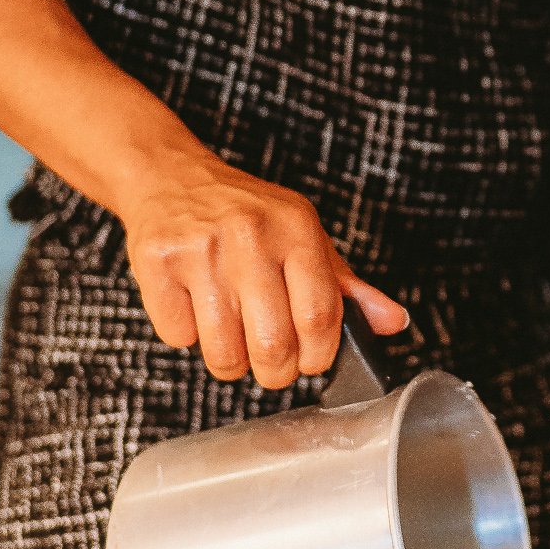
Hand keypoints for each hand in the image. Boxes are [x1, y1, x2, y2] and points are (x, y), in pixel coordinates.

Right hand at [121, 157, 409, 389]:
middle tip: (273, 364)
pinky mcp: (156, 263)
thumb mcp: (304, 236)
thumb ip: (349, 286)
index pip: (321, 314)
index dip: (319, 355)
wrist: (171, 177)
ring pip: (223, 352)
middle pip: (273, 344)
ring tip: (234, 340)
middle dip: (277, 371)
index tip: (312, 362)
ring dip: (232, 363)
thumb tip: (393, 323)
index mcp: (296, 228)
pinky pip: (178, 337)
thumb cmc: (246, 215)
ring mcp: (201, 250)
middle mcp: (250, 235)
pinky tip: (195, 309)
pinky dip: (188, 337)